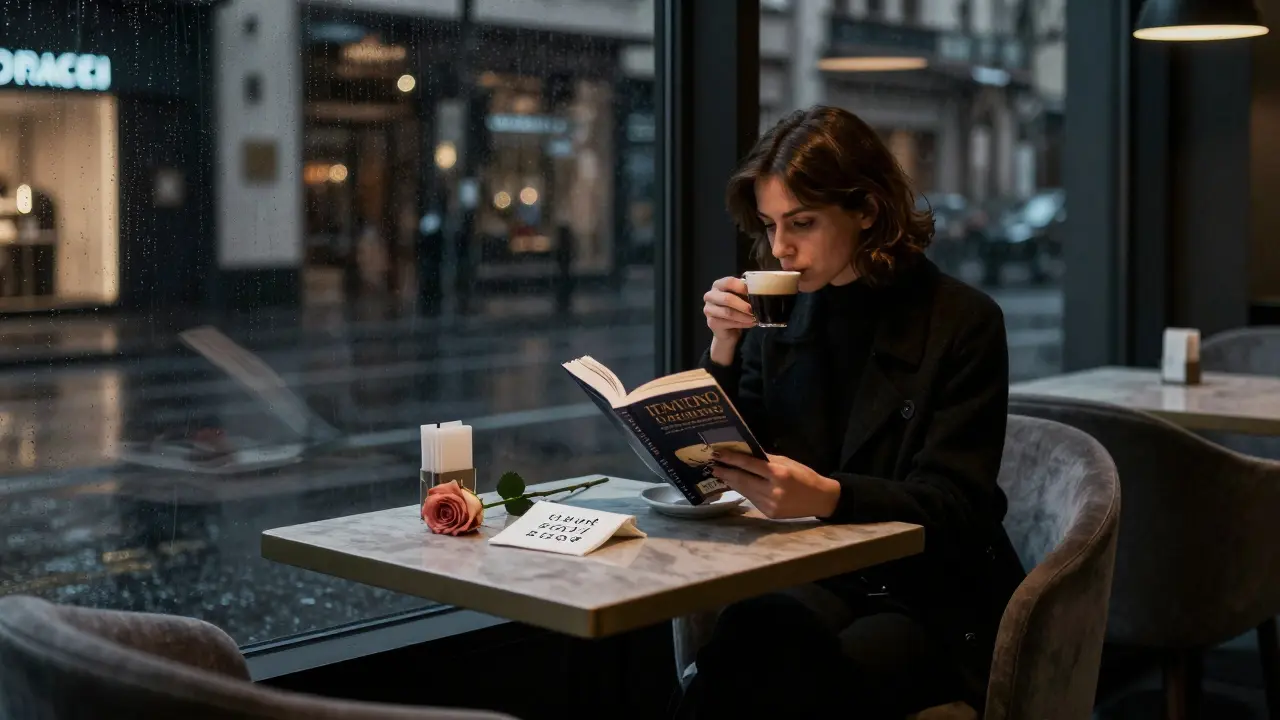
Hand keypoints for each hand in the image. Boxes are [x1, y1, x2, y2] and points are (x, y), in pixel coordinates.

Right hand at [703, 276, 753, 343]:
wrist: (728, 329)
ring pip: (728, 312)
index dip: (742, 287)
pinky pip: (729, 323)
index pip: (729, 282)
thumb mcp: (741, 297)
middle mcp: (710, 295)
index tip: (754, 292)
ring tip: (755, 318)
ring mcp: (709, 309)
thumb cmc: (736, 308)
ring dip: (744, 316)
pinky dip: (742, 323)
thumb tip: (760, 291)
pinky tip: (751, 323)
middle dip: (743, 305)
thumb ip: (746, 292)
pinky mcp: (712, 322)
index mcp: (718, 285)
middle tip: (754, 309)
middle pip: (727, 298)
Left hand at [712, 450, 840, 518]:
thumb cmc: (804, 476)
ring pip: (745, 491)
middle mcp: (773, 491)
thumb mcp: (787, 463)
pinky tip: (736, 485)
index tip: (718, 454)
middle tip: (713, 465)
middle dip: (726, 472)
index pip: (749, 465)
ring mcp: (770, 505)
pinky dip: (743, 491)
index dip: (731, 459)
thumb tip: (744, 455)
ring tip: (720, 474)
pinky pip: (752, 499)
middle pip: (743, 480)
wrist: (821, 499)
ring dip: (731, 482)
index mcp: (779, 474)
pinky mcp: (769, 514)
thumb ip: (766, 460)